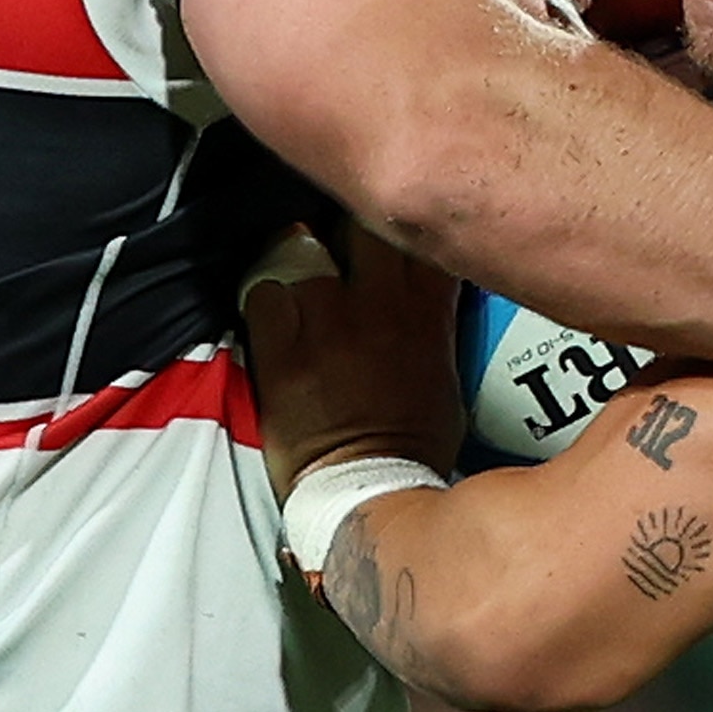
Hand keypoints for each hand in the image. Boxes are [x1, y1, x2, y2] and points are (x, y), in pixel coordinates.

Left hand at [240, 224, 465, 496]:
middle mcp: (379, 307)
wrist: (365, 490)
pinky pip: (265, 295)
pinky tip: (276, 323)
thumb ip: (434, 317)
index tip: (390, 228)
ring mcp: (327, 325)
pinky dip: (268, 304)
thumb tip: (424, 289)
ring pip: (305, 253)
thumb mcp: (447, 371)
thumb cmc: (412, 441)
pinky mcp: (282, 350)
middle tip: (340, 247)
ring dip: (302, 268)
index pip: (418, 231)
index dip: (399, 221)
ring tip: (304, 293)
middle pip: (360, 221)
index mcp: (427, 311)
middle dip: (347, 226)